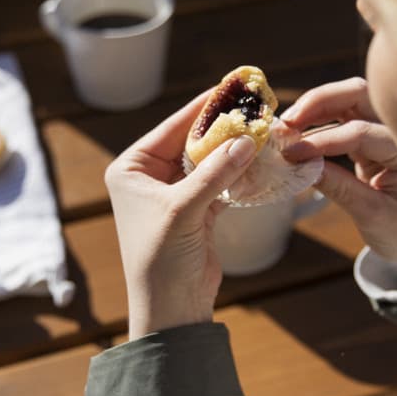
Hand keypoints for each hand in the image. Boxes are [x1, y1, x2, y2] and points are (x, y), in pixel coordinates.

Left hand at [105, 93, 256, 338]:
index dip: (204, 107)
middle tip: (256, 106)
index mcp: (131, 169)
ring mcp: (175, 193)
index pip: (172, 127)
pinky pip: (222, 181)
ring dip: (236, 150)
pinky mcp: (197, 210)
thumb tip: (245, 139)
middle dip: (225, 127)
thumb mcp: (183, 211)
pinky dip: (240, 173)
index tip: (233, 86)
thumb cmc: (161, 261)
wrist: (171, 310)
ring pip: (211, 160)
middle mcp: (150, 177)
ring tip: (265, 129)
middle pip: (193, 141)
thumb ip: (214, 173)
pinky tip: (261, 160)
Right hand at [281, 77, 396, 284]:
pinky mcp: (372, 136)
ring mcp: (386, 130)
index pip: (361, 133)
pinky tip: (298, 131)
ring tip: (286, 126)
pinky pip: (344, 115)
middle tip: (286, 122)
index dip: (322, 140)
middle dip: (319, 102)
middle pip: (359, 95)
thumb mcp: (371, 214)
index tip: (291, 153)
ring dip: (315, 107)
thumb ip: (337, 187)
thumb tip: (299, 164)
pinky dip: (319, 119)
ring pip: (349, 98)